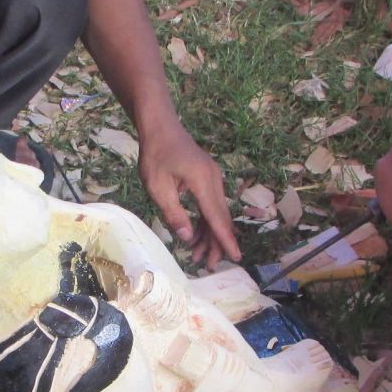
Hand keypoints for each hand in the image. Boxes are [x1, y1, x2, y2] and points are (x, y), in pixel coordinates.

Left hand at [137, 122, 241, 268]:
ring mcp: (213, 178)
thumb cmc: (155, 155)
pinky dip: (205, 220)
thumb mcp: (157, 187)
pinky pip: (211, 203)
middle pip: (220, 217)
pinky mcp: (208, 177)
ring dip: (209, 234)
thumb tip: (188, 237)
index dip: (225, 240)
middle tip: (209, 265)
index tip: (235, 257)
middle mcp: (214, 180)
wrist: (161, 126)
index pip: (217, 217)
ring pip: (216, 212)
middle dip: (216, 243)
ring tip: (198, 256)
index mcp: (203, 182)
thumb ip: (173, 213)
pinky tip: (197, 235)